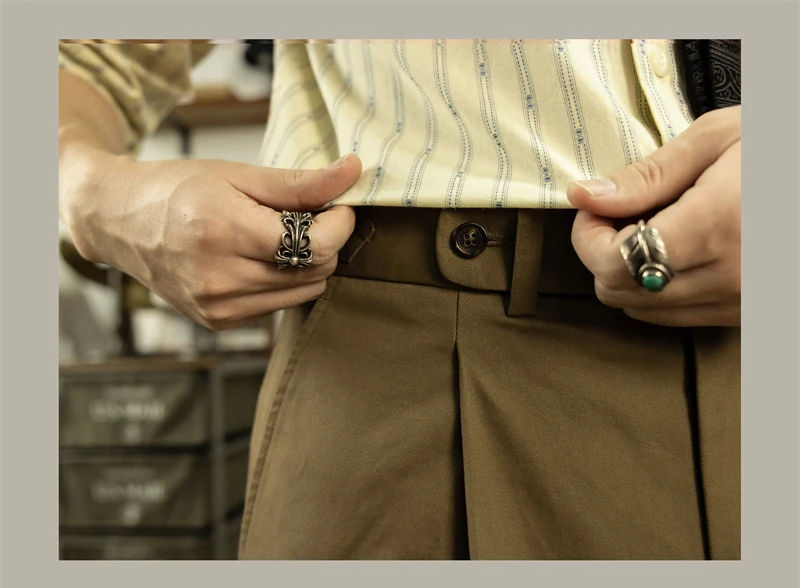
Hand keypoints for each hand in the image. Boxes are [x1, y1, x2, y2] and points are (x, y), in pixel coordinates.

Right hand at [65, 152, 361, 330]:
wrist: (120, 221)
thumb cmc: (177, 189)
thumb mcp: (238, 175)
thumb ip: (300, 183)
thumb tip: (353, 173)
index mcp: (225, 232)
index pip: (316, 246)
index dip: (340, 224)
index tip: (337, 205)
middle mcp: (221, 278)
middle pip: (316, 271)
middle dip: (325, 242)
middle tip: (306, 216)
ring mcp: (219, 307)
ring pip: (303, 292)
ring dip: (306, 264)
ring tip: (276, 236)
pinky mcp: (219, 321)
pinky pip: (278, 305)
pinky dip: (282, 281)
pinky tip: (257, 258)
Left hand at [567, 105, 740, 327]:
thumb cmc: (782, 145)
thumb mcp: (716, 139)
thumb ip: (646, 176)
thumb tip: (586, 197)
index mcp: (716, 226)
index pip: (614, 264)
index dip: (588, 238)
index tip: (594, 209)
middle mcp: (729, 276)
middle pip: (620, 293)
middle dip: (602, 253)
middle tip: (619, 215)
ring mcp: (741, 301)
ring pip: (643, 309)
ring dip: (627, 272)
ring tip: (651, 228)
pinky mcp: (747, 312)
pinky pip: (676, 315)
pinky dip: (656, 287)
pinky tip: (673, 251)